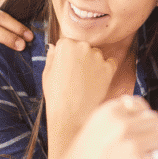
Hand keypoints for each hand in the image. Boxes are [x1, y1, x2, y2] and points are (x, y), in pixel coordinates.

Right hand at [42, 37, 117, 158]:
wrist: (70, 115)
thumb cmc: (56, 95)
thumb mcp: (47, 74)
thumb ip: (52, 57)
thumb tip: (54, 47)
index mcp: (65, 45)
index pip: (69, 44)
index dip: (68, 57)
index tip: (67, 68)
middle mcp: (82, 46)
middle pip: (84, 48)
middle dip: (81, 58)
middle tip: (77, 77)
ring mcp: (97, 57)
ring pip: (97, 55)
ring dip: (93, 64)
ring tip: (86, 83)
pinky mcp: (108, 68)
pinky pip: (110, 64)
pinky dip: (106, 71)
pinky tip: (97, 82)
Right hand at [49, 95, 157, 158]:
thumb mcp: (91, 129)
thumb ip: (116, 120)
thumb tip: (140, 116)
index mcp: (108, 113)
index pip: (139, 104)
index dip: (142, 115)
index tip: (142, 123)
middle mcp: (121, 126)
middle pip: (155, 120)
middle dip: (153, 131)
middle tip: (146, 142)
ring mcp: (132, 146)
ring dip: (154, 147)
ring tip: (140, 156)